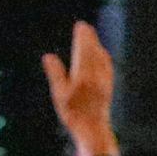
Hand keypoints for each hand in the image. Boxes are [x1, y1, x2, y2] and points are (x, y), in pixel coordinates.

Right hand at [41, 21, 118, 155]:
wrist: (93, 129)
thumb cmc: (73, 113)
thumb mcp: (60, 94)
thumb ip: (55, 73)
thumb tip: (48, 56)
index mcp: (84, 74)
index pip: (84, 49)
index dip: (82, 37)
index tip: (80, 26)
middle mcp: (97, 74)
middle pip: (94, 50)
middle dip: (89, 38)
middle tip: (84, 27)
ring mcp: (104, 80)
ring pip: (101, 57)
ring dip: (96, 45)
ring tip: (90, 38)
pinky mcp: (108, 86)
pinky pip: (106, 66)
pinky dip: (102, 56)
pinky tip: (100, 55)